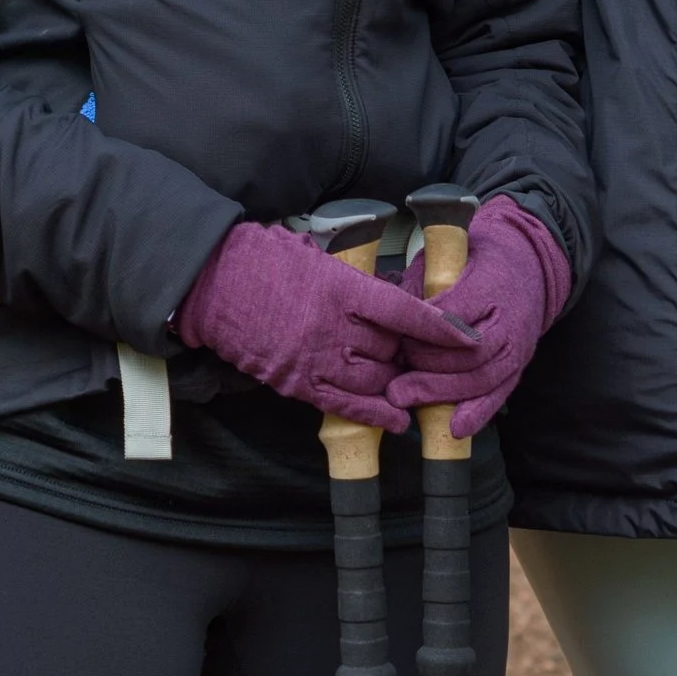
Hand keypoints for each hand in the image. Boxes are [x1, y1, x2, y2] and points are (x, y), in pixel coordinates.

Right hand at [175, 220, 479, 430]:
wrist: (207, 283)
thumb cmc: (259, 259)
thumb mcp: (313, 255)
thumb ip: (350, 277)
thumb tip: (385, 289)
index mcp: (339, 289)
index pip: (405, 312)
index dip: (440, 327)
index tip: (469, 337)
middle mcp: (331, 328)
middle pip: (392, 351)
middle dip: (408, 353)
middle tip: (416, 351)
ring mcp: (313, 359)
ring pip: (374, 381)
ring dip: (392, 380)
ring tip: (402, 376)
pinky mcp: (296, 383)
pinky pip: (344, 406)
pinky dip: (374, 414)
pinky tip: (397, 420)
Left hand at [389, 197, 573, 440]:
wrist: (529, 269)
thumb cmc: (477, 262)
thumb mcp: (448, 258)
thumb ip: (419, 283)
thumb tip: (383, 310)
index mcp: (490, 286)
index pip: (454, 315)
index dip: (422, 332)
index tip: (394, 337)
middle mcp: (508, 320)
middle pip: (468, 353)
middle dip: (426, 368)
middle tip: (392, 378)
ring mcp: (517, 348)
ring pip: (481, 377)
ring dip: (441, 392)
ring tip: (405, 399)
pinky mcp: (518, 368)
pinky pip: (499, 395)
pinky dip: (478, 414)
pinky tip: (455, 430)